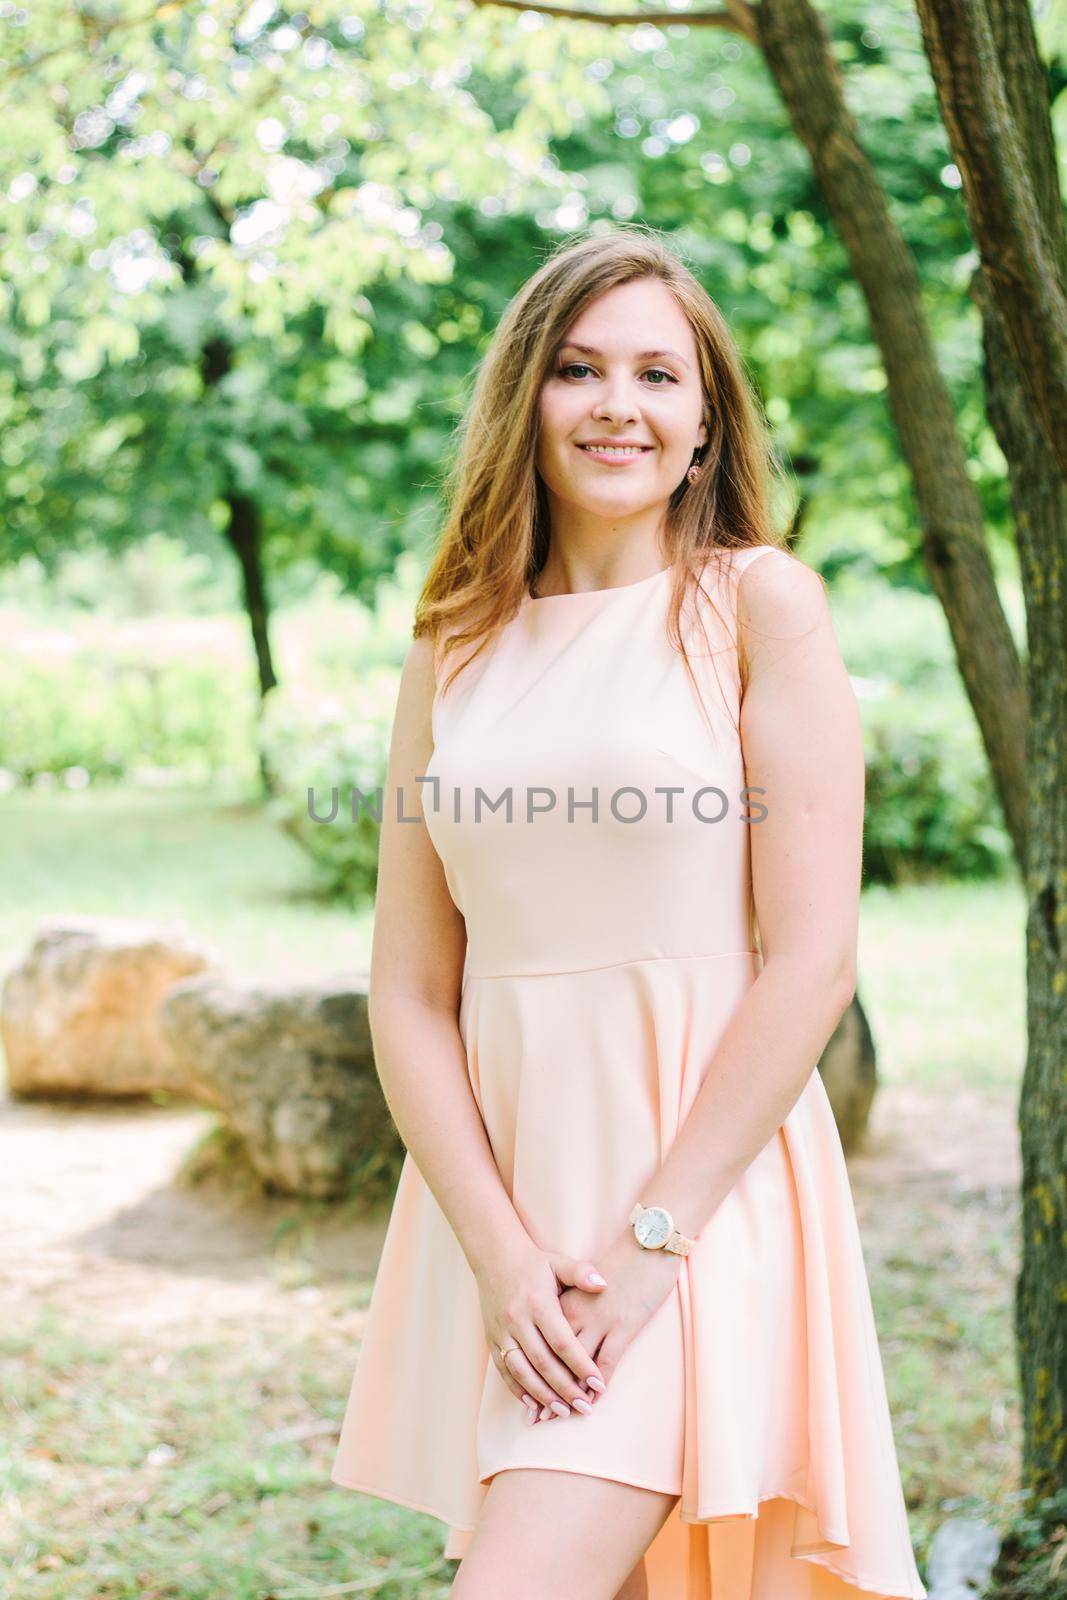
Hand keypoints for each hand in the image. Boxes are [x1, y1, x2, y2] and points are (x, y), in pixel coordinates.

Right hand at [475, 1240, 610, 1423]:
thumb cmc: (534, 1263)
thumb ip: (581, 1273)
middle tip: (585, 1407)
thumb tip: (603, 1283)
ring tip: (562, 1411)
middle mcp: (518, 1320)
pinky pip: (504, 1370)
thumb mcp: (558, 1262)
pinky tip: (533, 1403)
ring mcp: (502, 1332)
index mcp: (538, 1303)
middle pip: (543, 1362)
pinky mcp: (492, 1340)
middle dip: (565, 1388)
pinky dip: (518, 1389)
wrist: (494, 1257)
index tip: (599, 1383)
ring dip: (542, 1395)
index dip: (581, 1364)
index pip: (562, 1341)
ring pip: (522, 1371)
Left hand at [529, 1228, 682, 1422]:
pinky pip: (607, 1361)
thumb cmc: (618, 1261)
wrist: (648, 1243)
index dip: (533, 1373)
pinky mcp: (623, 1326)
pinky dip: (599, 1381)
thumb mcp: (583, 1280)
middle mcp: (576, 1314)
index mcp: (563, 1302)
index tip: (526, 1397)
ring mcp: (600, 1322)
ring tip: (563, 1415)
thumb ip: (570, 1302)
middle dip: (546, 1390)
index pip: (542, 1344)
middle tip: (538, 1420)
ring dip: (570, 1392)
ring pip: (578, 1366)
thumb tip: (560, 1325)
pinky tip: (596, 1397)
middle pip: (554, 1359)